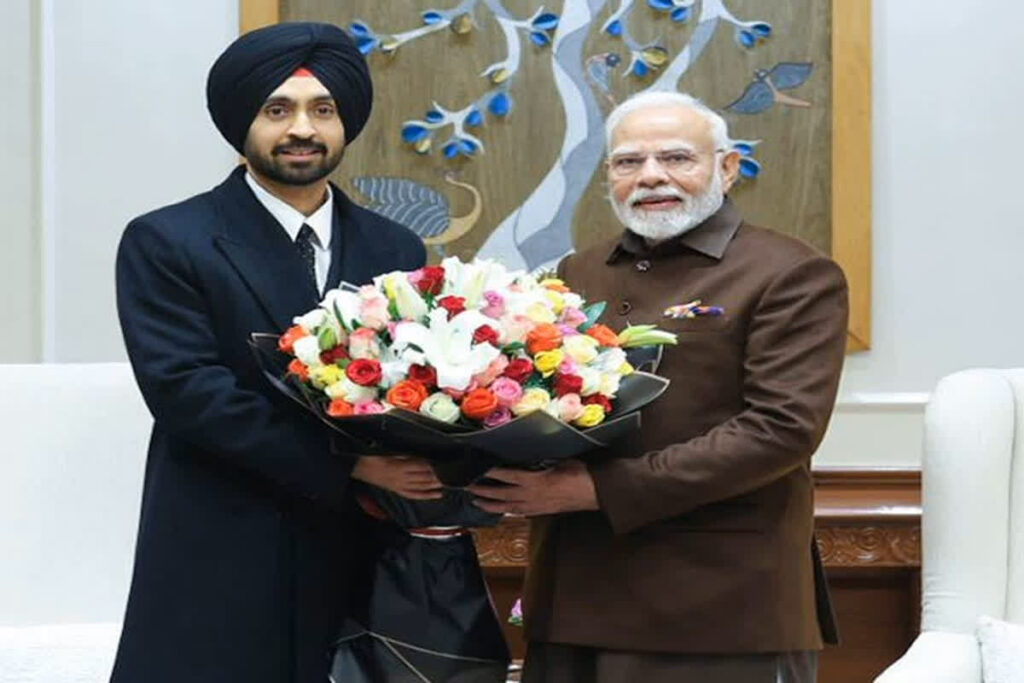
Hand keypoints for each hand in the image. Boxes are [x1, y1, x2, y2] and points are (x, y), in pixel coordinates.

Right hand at [351, 455, 443, 499]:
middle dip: (440, 475)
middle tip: (455, 473)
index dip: (435, 465)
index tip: (447, 462)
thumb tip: (421, 453)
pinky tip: (438, 494)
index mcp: (399, 466)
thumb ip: (405, 454)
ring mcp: (400, 486)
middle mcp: (401, 478)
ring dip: (437, 484)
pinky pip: (414, 495)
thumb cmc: (372, 455)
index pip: (422, 465)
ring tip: (452, 482)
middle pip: (425, 477)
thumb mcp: (389, 451)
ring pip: (423, 486)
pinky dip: (427, 495)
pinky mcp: (397, 490)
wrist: (358, 466)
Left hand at [467, 460, 598, 515]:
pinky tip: (500, 509)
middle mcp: (531, 496)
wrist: (594, 492)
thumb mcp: (558, 459)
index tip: (478, 469)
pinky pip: (518, 512)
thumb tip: (527, 452)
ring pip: (507, 507)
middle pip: (501, 495)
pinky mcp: (540, 512)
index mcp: (535, 481)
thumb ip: (541, 459)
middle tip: (467, 487)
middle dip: (483, 491)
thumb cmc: (579, 473)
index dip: (491, 473)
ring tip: (476, 501)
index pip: (507, 476)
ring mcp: (535, 506)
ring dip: (490, 504)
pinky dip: (506, 510)